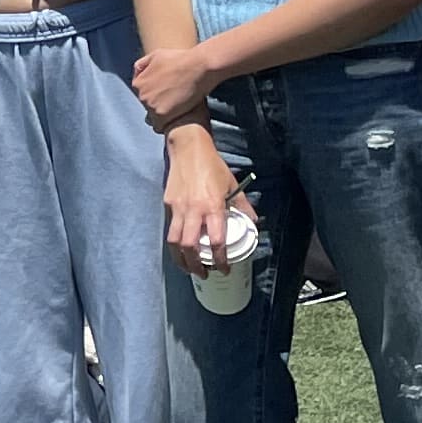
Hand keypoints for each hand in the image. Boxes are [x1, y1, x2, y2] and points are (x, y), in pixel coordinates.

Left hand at [131, 40, 221, 131]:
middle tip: (174, 102)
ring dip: (163, 115)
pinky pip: (159, 127)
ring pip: (153, 117)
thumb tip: (137, 73)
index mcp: (138, 83)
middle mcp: (141, 96)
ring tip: (177, 110)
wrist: (198, 67)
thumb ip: (143, 65)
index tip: (167, 94)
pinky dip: (166, 124)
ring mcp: (150, 106)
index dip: (155, 95)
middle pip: (148, 106)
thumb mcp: (156, 55)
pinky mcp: (162, 116)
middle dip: (158, 104)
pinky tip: (176, 119)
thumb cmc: (180, 59)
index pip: (143, 95)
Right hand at [164, 131, 242, 272]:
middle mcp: (193, 211)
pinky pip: (171, 229)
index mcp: (212, 207)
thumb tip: (253, 222)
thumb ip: (242, 205)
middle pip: (190, 247)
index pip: (216, 241)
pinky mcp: (169, 204)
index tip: (224, 268)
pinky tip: (181, 248)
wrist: (188, 148)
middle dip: (195, 266)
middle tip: (204, 274)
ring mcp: (178, 208)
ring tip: (189, 267)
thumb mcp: (232, 184)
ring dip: (181, 259)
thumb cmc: (213, 165)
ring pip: (175, 241)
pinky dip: (175, 243)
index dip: (220, 259)